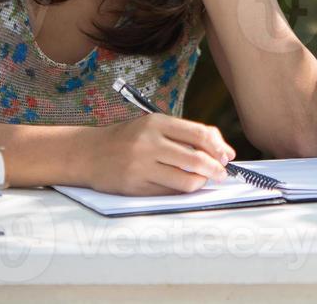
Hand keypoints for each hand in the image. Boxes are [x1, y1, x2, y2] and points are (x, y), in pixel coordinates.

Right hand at [86, 112, 236, 195]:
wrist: (88, 153)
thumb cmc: (127, 139)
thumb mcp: (153, 126)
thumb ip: (184, 134)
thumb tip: (221, 149)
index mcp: (156, 123)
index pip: (199, 134)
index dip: (219, 147)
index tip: (227, 156)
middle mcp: (149, 143)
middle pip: (196, 159)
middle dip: (215, 169)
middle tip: (222, 173)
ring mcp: (141, 166)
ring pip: (186, 180)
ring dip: (201, 182)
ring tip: (203, 180)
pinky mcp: (135, 186)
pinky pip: (169, 192)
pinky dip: (183, 191)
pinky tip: (184, 186)